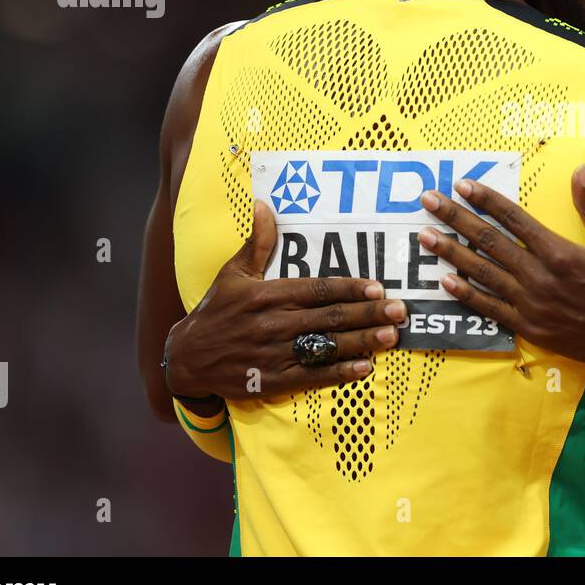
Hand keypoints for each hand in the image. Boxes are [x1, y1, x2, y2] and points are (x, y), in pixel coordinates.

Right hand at [164, 200, 404, 400]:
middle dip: (367, 314)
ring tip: (390, 337)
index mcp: (267, 295)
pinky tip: (364, 368)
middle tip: (399, 311)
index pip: (316, 290)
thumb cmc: (215, 311)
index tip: (377, 287)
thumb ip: (257, 242)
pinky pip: (311, 376)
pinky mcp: (272, 380)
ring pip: (325, 347)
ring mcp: (274, 354)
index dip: (349, 288)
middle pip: (329, 318)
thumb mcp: (233, 273)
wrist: (186, 358)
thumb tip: (265, 204)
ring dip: (361, 342)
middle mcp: (273, 324)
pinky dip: (339, 373)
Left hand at [415, 166, 584, 373]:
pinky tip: (445, 282)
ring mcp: (532, 305)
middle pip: (489, 242)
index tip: (462, 185)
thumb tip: (580, 170)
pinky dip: (467, 295)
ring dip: (451, 253)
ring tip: (425, 236)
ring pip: (483, 274)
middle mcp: (541, 277)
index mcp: (560, 252)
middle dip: (455, 219)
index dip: (486, 200)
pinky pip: (491, 310)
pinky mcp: (531, 329)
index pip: (514, 219)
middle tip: (429, 202)